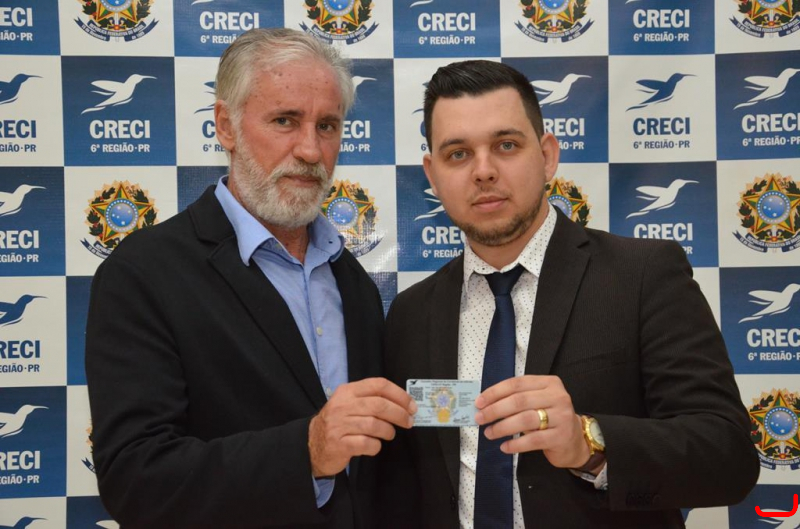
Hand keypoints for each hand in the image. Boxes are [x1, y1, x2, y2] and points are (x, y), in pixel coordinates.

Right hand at [308, 377, 416, 476]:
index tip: (411, 405)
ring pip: (375, 425)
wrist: (311, 445)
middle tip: (408, 422)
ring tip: (388, 434)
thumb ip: (371, 399)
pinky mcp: (339, 444)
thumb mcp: (349, 404)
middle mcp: (342, 406)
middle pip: (379, 405)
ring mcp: (339, 425)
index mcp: (347, 391)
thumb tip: (404, 403)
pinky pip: (367, 444)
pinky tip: (373, 445)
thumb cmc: (338, 423)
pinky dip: (376, 446)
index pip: (378, 385)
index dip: (399, 395)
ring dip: (388, 431)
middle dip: (399, 414)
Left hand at [475, 375, 589, 468]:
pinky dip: (516, 444)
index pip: (517, 384)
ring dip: (502, 427)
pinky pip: (533, 440)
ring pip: (525, 419)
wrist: (575, 441)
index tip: (479, 402)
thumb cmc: (550, 419)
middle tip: (480, 418)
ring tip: (489, 433)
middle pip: (519, 401)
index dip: (495, 392)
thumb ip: (516, 399)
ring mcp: (562, 416)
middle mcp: (558, 396)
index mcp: (549, 383)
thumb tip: (485, 405)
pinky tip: (504, 446)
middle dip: (495, 410)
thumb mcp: (536, 402)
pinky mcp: (562, 436)